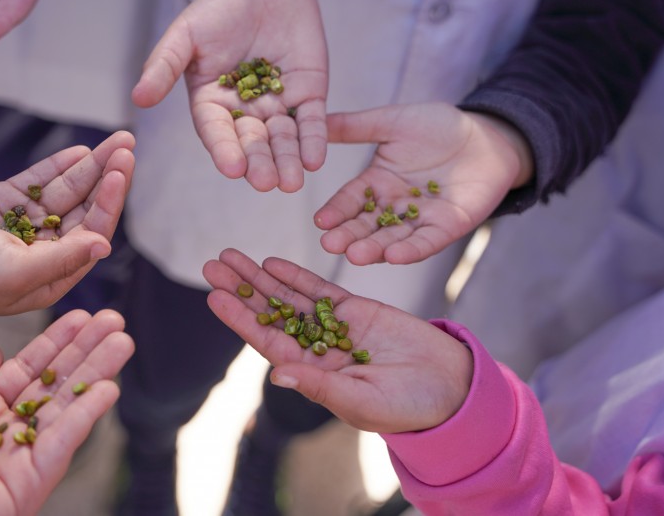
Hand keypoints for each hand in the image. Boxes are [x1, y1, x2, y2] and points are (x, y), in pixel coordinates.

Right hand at [0, 130, 134, 313]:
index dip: (108, 203)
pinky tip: (80, 152)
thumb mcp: (11, 274)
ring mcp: (24, 223)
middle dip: (107, 178)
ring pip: (65, 191)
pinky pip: (38, 181)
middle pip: (85, 208)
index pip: (91, 233)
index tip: (120, 174)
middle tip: (126, 147)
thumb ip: (60, 259)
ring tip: (116, 141)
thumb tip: (104, 245)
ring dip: (90, 167)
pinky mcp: (4, 202)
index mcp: (51, 275)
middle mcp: (44, 250)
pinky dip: (58, 166)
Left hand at [0, 309, 134, 515]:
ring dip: (97, 374)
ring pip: (67, 407)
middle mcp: (5, 429)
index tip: (81, 318)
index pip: (28, 369)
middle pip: (55, 383)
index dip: (55, 343)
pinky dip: (86, 416)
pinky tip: (107, 388)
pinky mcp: (30, 481)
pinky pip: (63, 443)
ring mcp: (20, 455)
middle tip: (115, 321)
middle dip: (87, 351)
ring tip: (123, 342)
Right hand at [132, 0, 327, 192]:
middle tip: (267, 182)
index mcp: (211, 103)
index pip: (217, 132)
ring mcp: (277, 104)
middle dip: (260, 163)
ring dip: (288, 160)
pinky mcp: (307, 94)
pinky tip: (315, 160)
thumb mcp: (185, 34)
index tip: (233, 169)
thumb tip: (138, 98)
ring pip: (283, 139)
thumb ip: (164, 66)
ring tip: (292, 183)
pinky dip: (314, 140)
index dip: (225, 150)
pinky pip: (311, 121)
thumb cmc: (216, 9)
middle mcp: (244, 111)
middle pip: (252, 142)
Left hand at [204, 249, 471, 433]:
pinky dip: (296, 275)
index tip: (214, 297)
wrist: (451, 389)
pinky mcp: (357, 310)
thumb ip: (321, 385)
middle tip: (211, 265)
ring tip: (230, 256)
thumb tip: (278, 375)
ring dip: (260, 276)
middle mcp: (316, 348)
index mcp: (313, 373)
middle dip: (241, 288)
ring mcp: (335, 327)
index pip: (268, 341)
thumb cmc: (408, 407)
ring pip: (289, 297)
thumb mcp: (362, 400)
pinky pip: (320, 290)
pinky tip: (271, 262)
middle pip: (270, 313)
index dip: (241, 318)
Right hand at [314, 103, 533, 264]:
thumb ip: (354, 126)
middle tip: (329, 246)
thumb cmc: (438, 126)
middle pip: (366, 226)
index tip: (318, 222)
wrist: (486, 134)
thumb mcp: (391, 122)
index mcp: (377, 182)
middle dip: (348, 236)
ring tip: (354, 255)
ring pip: (392, 238)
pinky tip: (394, 256)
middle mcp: (394, 206)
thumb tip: (314, 122)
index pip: (350, 201)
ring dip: (374, 249)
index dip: (335, 211)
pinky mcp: (448, 226)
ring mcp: (420, 219)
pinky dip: (411, 250)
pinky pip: (427, 241)